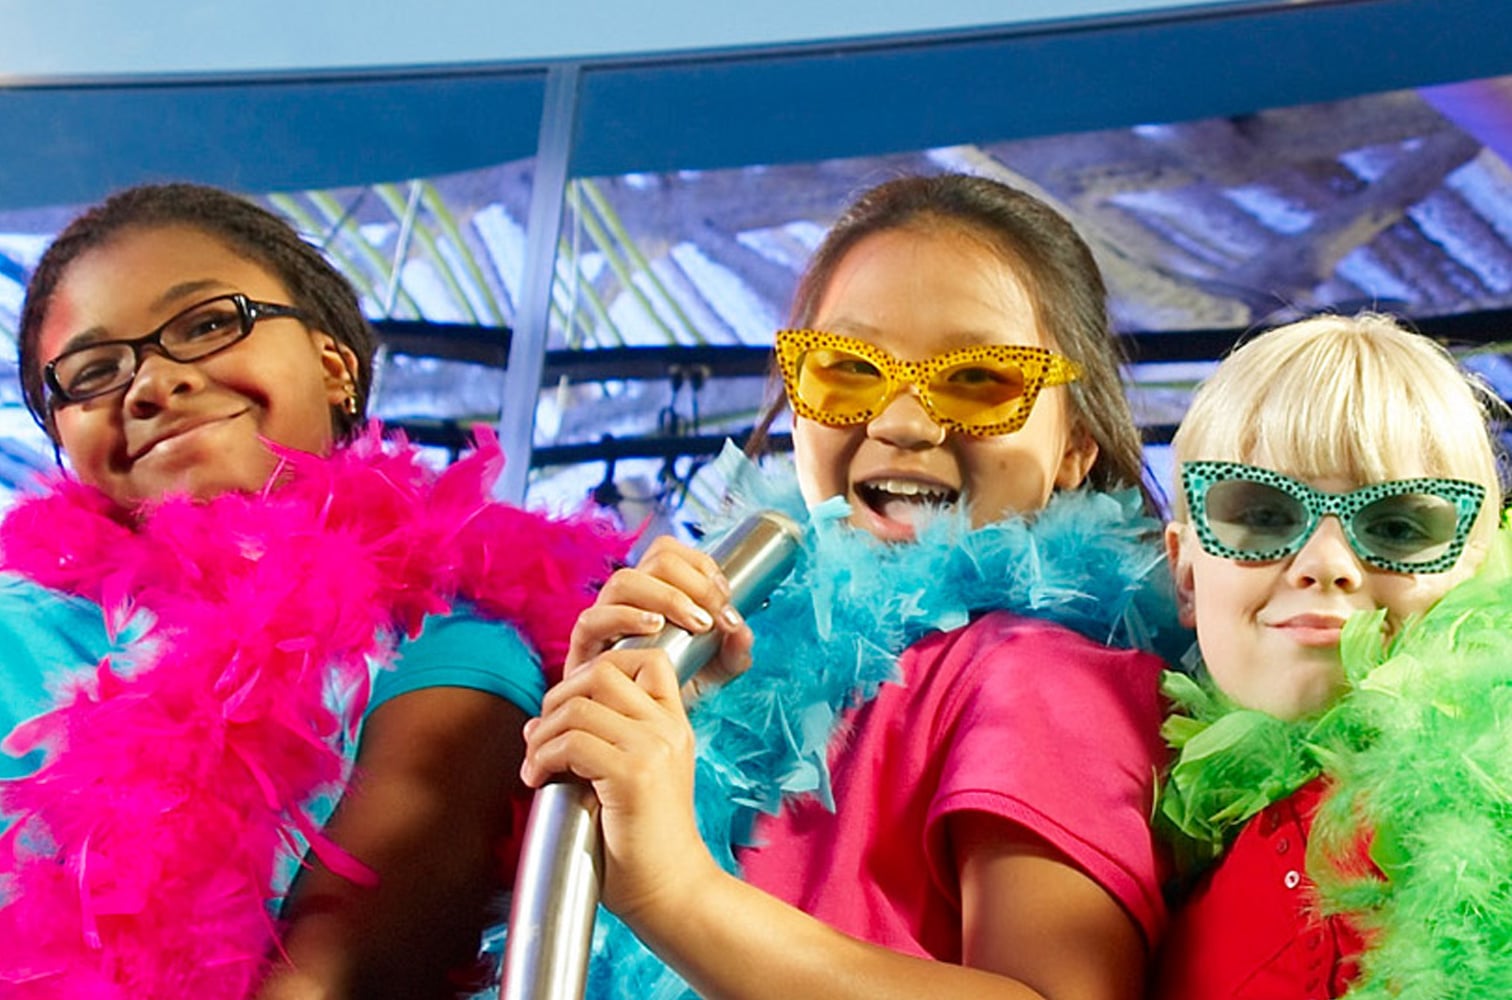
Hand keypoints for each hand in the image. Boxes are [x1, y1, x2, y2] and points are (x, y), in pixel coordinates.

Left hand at [520, 648, 713, 918]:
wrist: (670, 890)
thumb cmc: (641, 842)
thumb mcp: (632, 776)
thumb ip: (600, 740)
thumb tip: (537, 721)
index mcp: (673, 723)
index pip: (645, 658)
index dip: (597, 668)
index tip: (571, 708)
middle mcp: (668, 728)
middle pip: (603, 671)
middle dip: (558, 696)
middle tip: (543, 735)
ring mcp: (653, 748)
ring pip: (579, 705)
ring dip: (542, 733)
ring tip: (536, 764)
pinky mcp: (634, 776)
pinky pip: (571, 743)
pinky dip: (542, 759)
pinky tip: (538, 780)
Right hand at [566, 535, 754, 694]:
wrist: (639, 732)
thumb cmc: (675, 691)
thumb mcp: (715, 672)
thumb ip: (733, 652)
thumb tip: (742, 631)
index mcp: (654, 592)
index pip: (670, 552)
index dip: (700, 565)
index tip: (724, 597)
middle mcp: (627, 599)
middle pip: (653, 560)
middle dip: (691, 583)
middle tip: (712, 616)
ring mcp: (603, 621)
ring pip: (623, 582)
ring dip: (665, 597)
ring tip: (694, 623)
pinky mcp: (584, 649)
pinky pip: (593, 620)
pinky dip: (625, 617)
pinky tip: (654, 628)